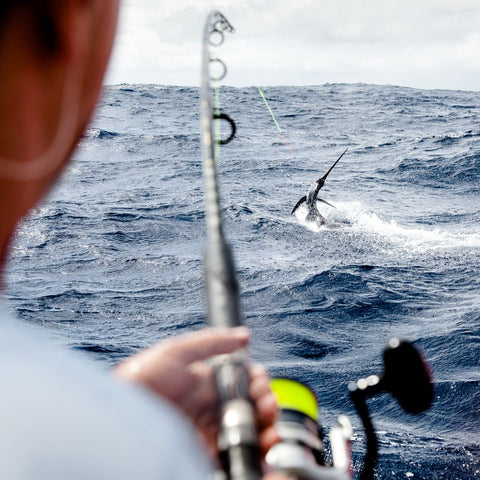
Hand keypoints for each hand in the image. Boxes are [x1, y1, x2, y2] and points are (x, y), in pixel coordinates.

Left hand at [114, 327, 279, 454]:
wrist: (118, 422)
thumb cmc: (142, 382)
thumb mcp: (176, 352)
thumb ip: (212, 342)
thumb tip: (245, 336)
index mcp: (207, 384)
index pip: (243, 383)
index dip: (258, 384)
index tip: (262, 387)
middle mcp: (211, 409)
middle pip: (250, 408)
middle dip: (266, 407)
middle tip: (268, 410)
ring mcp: (208, 434)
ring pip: (248, 433)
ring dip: (265, 431)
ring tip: (269, 433)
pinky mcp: (205, 456)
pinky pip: (236, 456)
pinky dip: (254, 455)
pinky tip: (261, 450)